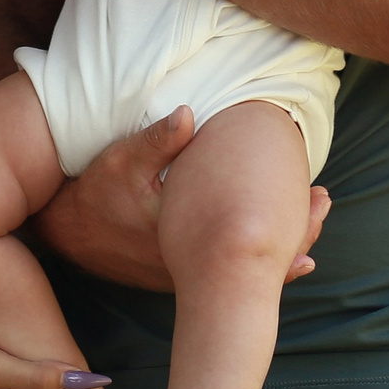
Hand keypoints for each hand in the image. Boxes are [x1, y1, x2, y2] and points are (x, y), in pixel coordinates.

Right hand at [33, 107, 331, 291]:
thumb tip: (188, 113)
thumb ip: (158, 139)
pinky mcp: (177, 274)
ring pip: (240, 270)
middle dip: (293, 233)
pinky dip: (247, 257)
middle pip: (256, 259)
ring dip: (274, 247)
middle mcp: (190, 267)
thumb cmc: (97, 192)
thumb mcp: (122, 160)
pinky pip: (222, 270)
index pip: (250, 239)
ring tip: (310, 220)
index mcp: (188, 238)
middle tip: (322, 202)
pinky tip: (269, 244)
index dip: (291, 225)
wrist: (66, 232)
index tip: (317, 199)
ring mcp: (185, 275)